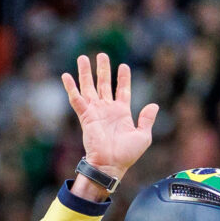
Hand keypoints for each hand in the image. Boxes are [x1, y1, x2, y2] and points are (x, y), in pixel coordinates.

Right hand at [60, 53, 157, 185]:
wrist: (111, 165)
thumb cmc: (127, 154)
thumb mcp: (143, 136)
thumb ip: (147, 120)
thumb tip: (154, 105)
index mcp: (122, 112)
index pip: (122, 90)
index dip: (123, 78)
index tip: (123, 66)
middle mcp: (107, 109)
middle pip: (104, 84)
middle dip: (103, 69)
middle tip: (101, 55)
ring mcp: (95, 112)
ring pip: (89, 87)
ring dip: (86, 73)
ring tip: (83, 57)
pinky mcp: (85, 116)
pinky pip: (76, 99)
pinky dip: (71, 87)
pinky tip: (66, 76)